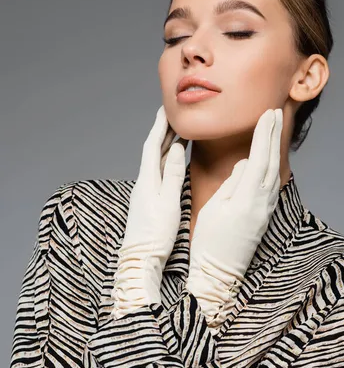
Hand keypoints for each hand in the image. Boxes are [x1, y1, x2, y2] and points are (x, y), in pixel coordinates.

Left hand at [111, 105, 187, 317]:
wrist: (141, 258)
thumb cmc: (155, 234)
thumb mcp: (169, 202)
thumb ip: (174, 174)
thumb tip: (177, 148)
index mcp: (147, 180)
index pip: (152, 146)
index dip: (160, 126)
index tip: (166, 109)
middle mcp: (144, 183)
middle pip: (154, 151)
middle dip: (164, 133)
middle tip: (176, 117)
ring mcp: (146, 192)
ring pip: (157, 163)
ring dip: (167, 146)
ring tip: (179, 134)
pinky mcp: (150, 201)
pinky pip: (160, 174)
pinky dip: (168, 162)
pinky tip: (174, 163)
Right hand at [186, 108, 282, 327]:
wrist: (219, 273)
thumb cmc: (210, 242)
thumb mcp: (215, 209)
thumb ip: (232, 183)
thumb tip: (244, 164)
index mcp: (247, 197)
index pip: (259, 157)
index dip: (263, 134)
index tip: (266, 114)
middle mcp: (262, 202)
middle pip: (271, 162)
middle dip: (273, 136)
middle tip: (274, 113)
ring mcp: (265, 210)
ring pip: (274, 172)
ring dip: (275, 149)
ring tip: (274, 130)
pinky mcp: (264, 217)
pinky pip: (272, 185)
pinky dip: (273, 166)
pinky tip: (270, 160)